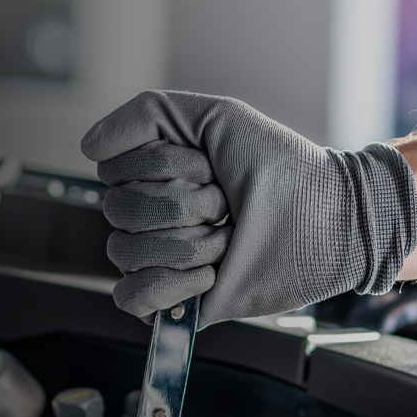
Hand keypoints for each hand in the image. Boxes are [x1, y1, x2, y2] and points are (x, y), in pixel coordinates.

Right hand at [81, 90, 416, 324]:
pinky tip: (208, 276)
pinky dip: (168, 286)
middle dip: (182, 206)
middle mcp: (151, 215)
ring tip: (227, 240)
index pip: (113, 171)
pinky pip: (130, 298)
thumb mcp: (217, 118)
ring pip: (124, 252)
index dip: (162, 165)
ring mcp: (161, 259)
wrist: (329, 221)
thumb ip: (146, 115)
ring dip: (188, 245)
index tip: (209, 166)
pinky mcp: (174, 301)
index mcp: (153, 174)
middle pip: (119, 211)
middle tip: (226, 206)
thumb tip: (88, 148)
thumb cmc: (282, 168)